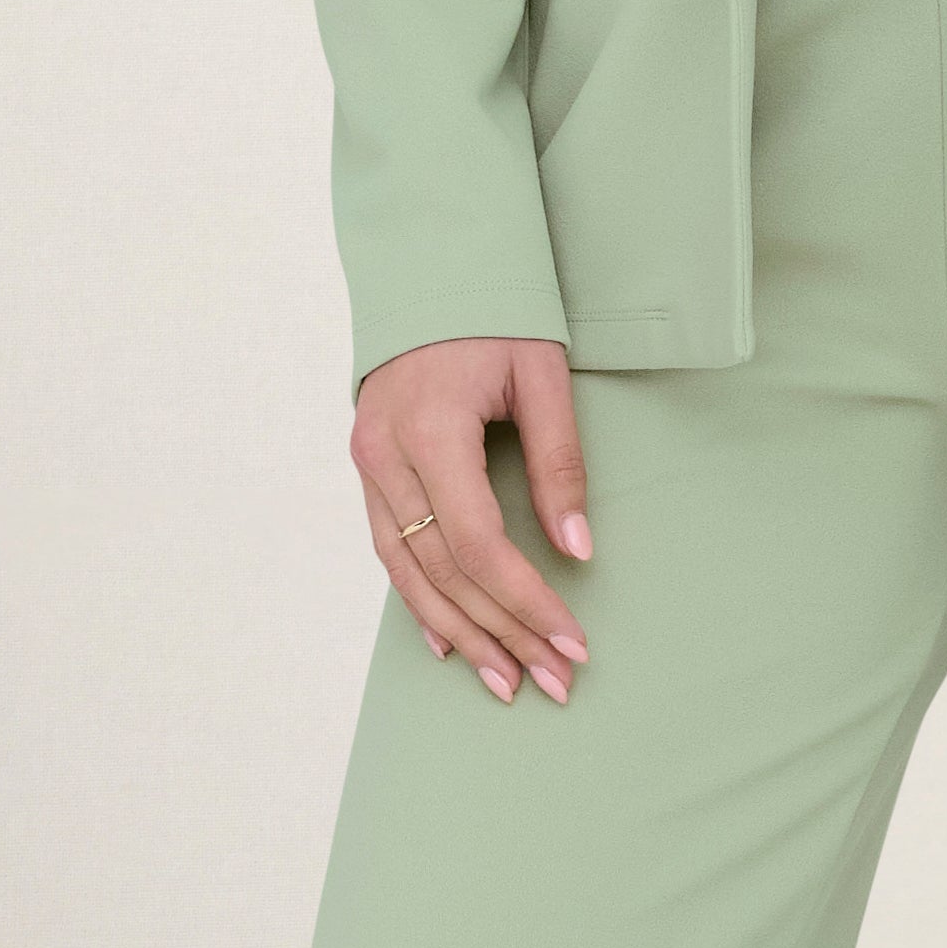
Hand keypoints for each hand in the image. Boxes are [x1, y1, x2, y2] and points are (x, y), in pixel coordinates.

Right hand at [350, 335, 593, 708]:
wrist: (429, 266)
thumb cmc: (495, 313)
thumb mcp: (540, 374)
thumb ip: (559, 461)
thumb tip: (578, 551)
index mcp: (429, 428)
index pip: (476, 542)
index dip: (525, 599)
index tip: (571, 639)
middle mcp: (385, 455)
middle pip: (443, 570)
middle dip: (502, 631)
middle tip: (554, 679)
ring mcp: (367, 464)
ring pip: (409, 572)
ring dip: (461, 632)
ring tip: (507, 681)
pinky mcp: (367, 467)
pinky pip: (390, 549)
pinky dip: (420, 600)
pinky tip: (449, 641)